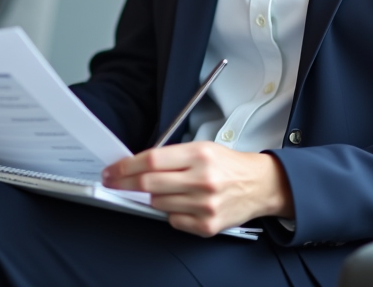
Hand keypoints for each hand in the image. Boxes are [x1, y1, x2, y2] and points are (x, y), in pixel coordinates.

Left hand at [101, 141, 293, 236]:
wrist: (260, 185)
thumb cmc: (228, 165)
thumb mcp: (202, 148)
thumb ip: (171, 157)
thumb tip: (136, 166)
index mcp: (199, 155)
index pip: (151, 160)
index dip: (126, 166)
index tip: (112, 170)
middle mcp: (202, 180)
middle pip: (149, 184)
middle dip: (125, 183)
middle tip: (114, 181)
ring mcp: (205, 205)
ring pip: (158, 203)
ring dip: (154, 197)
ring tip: (170, 189)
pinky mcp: (207, 225)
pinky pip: (173, 221)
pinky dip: (172, 212)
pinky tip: (185, 203)